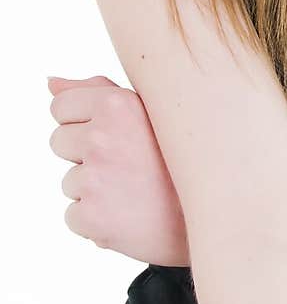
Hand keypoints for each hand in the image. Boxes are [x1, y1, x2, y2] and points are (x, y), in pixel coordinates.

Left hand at [47, 74, 189, 266]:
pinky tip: (130, 215)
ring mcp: (94, 179)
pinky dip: (96, 220)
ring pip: (70, 181)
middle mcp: (102, 138)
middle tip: (128, 165)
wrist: (218, 213)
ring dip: (93, 189)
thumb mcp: (150, 111)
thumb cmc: (183, 159)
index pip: (61, 106)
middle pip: (59, 142)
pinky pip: (74, 216)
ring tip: (135, 191)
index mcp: (117, 105)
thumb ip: (97, 91)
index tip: (112, 135)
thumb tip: (51, 83)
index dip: (83, 122)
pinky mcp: (91, 217)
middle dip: (85, 154)